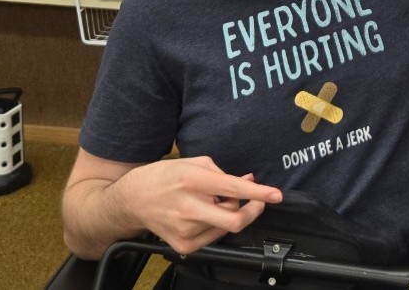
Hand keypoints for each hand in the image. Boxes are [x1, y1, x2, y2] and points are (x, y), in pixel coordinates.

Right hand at [119, 155, 281, 254]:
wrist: (133, 200)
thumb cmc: (164, 177)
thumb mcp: (194, 163)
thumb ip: (223, 173)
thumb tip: (248, 182)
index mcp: (193, 181)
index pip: (233, 189)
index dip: (258, 193)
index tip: (276, 195)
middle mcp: (189, 208)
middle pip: (234, 220)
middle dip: (254, 210)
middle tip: (258, 201)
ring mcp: (185, 230)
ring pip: (226, 227)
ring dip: (231, 213)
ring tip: (218, 201)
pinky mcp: (183, 245)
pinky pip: (214, 237)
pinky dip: (218, 224)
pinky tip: (208, 213)